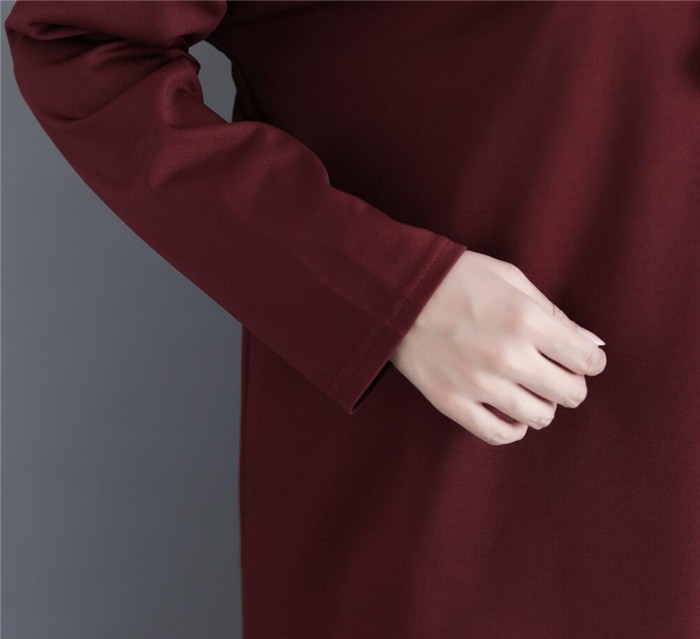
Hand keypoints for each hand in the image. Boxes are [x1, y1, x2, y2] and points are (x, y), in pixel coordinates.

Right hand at [390, 250, 606, 444]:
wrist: (394, 291)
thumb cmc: (455, 277)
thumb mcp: (509, 278)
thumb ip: (553, 311)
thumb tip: (590, 343)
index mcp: (526, 319)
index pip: (588, 360)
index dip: (590, 359)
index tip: (580, 356)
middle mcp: (507, 356)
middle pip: (570, 392)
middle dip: (570, 382)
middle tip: (555, 371)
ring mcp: (478, 383)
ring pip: (540, 416)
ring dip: (544, 404)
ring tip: (530, 388)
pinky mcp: (452, 402)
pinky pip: (499, 434)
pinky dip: (514, 428)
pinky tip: (512, 413)